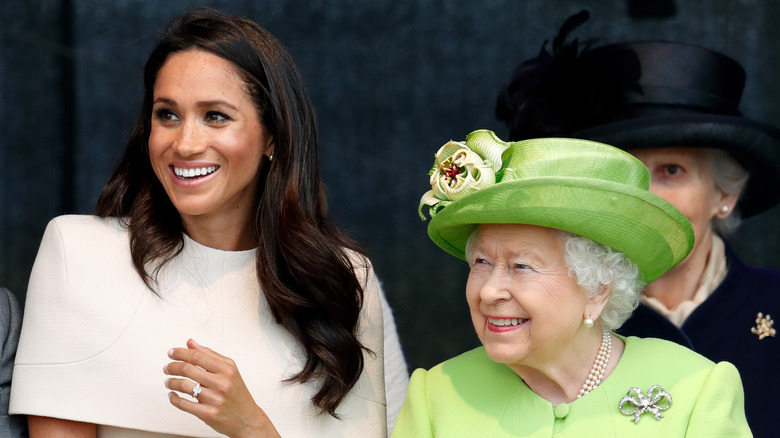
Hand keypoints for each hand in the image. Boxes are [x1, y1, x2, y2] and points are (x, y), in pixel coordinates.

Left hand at [164, 339, 280, 437]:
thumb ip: (209, 355)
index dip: (181, 353)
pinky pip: (184, 404)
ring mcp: (214, 399)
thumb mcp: (229, 370)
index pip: (198, 356)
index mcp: (226, 369)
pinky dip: (174, 398)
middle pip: (188, 369)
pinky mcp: (208, 414)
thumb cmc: (237, 393)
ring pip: (184, 385)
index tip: (172, 352)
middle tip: (167, 367)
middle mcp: (221, 383)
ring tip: (168, 381)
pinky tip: (172, 395)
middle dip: (172, 367)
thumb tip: (191, 343)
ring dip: (171, 382)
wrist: (247, 418)